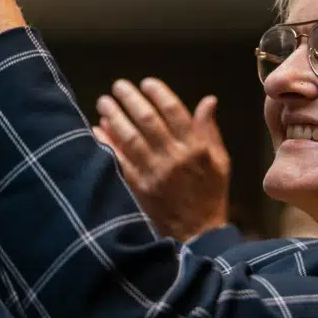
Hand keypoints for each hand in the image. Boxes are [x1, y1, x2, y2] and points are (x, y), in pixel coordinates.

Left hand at [94, 79, 229, 241]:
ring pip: (130, 138)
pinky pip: (118, 161)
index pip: (174, 112)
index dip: (159, 93)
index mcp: (195, 149)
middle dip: (130, 99)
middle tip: (118, 86)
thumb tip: (208, 100)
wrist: (198, 234)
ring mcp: (154, 174)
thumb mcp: (220, 162)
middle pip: (148, 121)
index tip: (146, 83)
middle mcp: (174, 158)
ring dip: (114, 116)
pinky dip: (106, 143)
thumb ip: (209, 130)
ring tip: (104, 101)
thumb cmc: (210, 194)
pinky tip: (97, 129)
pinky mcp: (138, 188)